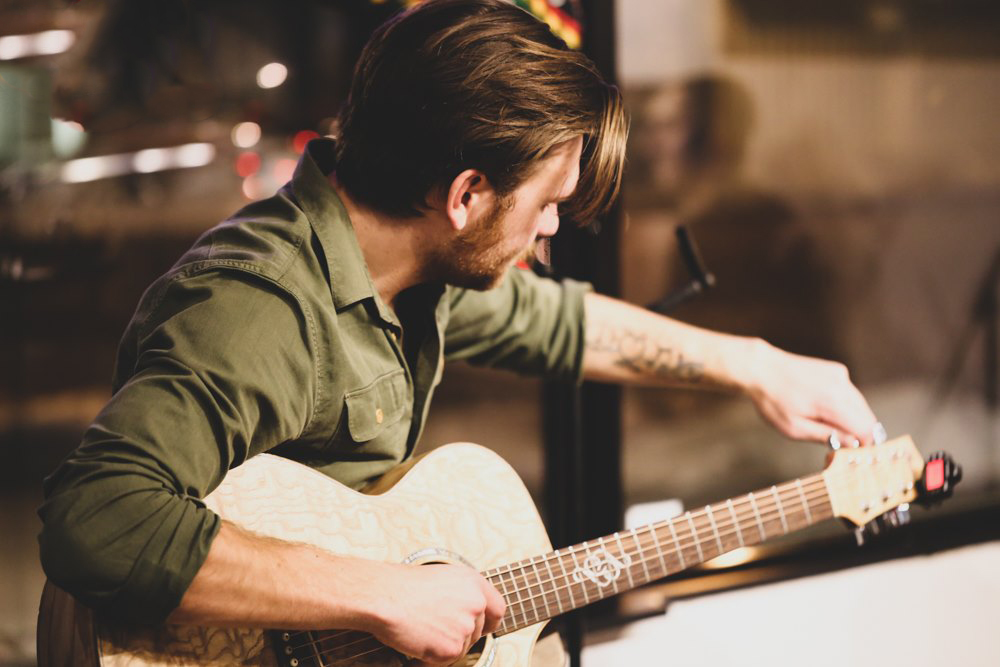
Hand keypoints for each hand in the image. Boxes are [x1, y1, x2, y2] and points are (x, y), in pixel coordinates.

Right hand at [363, 563, 505, 665]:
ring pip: (461, 647)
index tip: (481, 627)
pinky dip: (431, 658)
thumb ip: (461, 593)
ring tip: (421, 631)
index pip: (497, 609)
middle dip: (458, 635)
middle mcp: (475, 604)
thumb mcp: (441, 578)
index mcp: (474, 583)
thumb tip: (466, 610)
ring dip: (443, 645)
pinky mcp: (452, 648)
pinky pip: (446, 661)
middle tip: (436, 630)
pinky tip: (417, 642)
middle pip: (476, 632)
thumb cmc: (403, 585)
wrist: (384, 596)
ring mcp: (465, 627)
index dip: (488, 621)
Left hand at [744, 340, 877, 444]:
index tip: (853, 452)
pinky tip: (823, 407)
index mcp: (832, 402)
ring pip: (861, 405)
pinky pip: (850, 393)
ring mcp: (840, 375)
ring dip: (851, 418)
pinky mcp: (837, 370)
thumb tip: (853, 445)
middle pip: (867, 417)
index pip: (866, 429)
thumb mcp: (794, 428)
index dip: (864, 444)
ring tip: (825, 423)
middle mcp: (841, 386)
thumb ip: (826, 436)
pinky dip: (844, 404)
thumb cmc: (773, 401)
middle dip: (858, 432)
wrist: (761, 369)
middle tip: (838, 441)